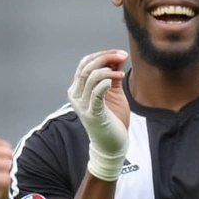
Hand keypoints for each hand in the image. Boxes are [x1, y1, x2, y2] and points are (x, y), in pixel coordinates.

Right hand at [68, 50, 129, 180]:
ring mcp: (82, 105)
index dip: (102, 54)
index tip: (119, 53)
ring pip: (91, 76)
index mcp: (78, 88)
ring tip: (120, 74)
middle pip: (87, 67)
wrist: (112, 145)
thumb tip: (117, 57)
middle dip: (106, 57)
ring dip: (108, 70)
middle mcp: (76, 95)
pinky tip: (117, 78)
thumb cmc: (113, 119)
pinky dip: (106, 81)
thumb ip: (112, 75)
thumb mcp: (113, 92)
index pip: (85, 63)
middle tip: (122, 56)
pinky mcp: (92, 114)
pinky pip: (96, 92)